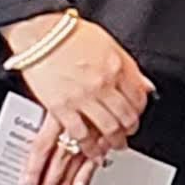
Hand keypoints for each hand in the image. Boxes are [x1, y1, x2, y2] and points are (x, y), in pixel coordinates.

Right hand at [5, 13, 148, 184]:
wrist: (39, 33)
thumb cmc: (69, 33)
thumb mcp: (108, 42)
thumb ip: (127, 66)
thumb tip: (145, 84)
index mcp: (117, 66)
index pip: (139, 97)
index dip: (140, 110)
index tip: (137, 114)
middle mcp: (103, 83)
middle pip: (126, 116)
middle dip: (130, 129)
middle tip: (129, 134)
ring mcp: (83, 97)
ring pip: (108, 128)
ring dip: (114, 141)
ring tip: (114, 145)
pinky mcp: (61, 107)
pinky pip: (80, 134)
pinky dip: (89, 147)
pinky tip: (92, 150)